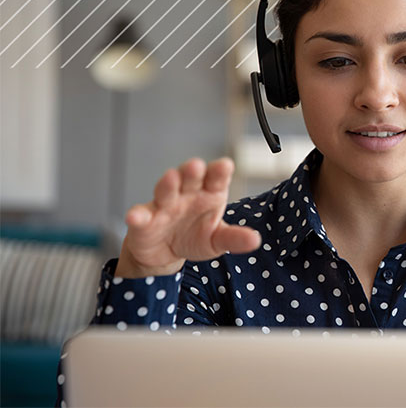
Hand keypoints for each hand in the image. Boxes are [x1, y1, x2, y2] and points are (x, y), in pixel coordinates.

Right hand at [115, 158, 260, 277]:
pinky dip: (137, 215)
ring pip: (166, 190)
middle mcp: (187, 194)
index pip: (216, 178)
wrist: (166, 253)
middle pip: (190, 177)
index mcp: (210, 193)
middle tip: (197, 165)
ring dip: (167, 183)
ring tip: (170, 178)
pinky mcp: (144, 220)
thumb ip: (235, 238)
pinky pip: (140, 215)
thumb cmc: (196, 237)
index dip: (220, 171)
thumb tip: (256, 240)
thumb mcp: (218, 240)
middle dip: (192, 170)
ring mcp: (164, 205)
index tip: (225, 166)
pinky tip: (135, 217)